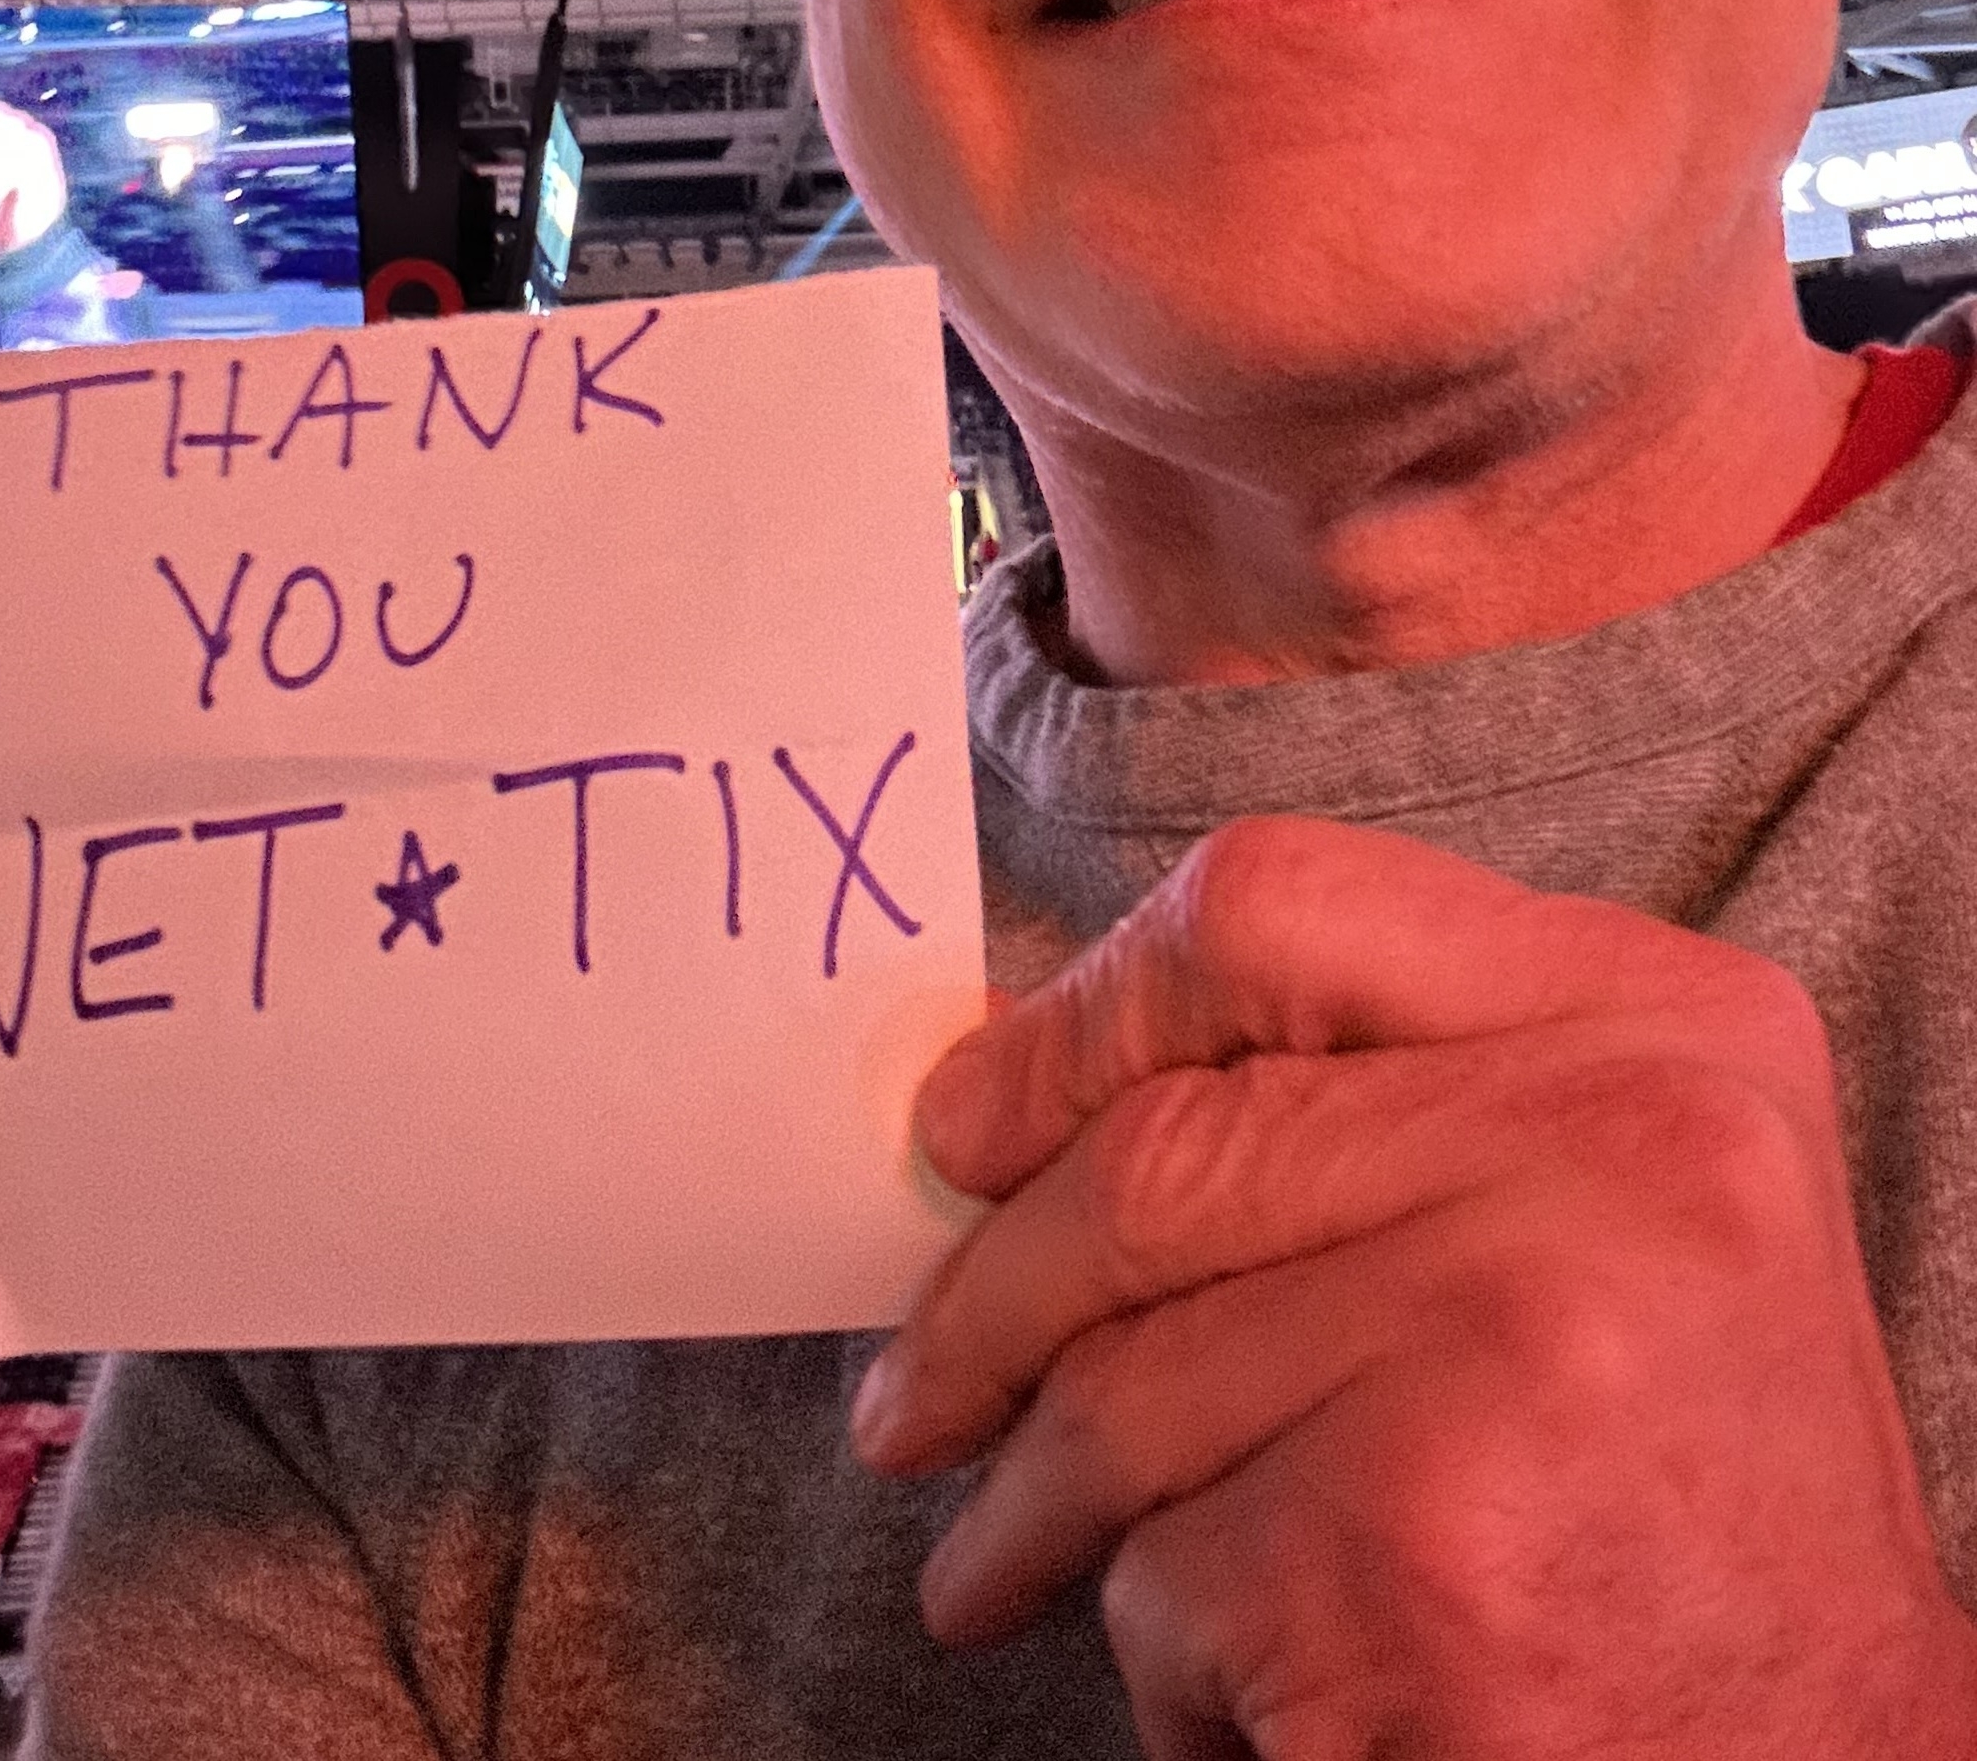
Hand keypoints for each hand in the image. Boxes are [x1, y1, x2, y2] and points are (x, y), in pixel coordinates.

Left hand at [855, 816, 1976, 1758]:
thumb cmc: (1677, 1480)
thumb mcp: (1601, 1205)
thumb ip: (1365, 1100)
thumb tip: (1007, 1096)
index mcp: (1654, 1023)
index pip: (1270, 906)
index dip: (1081, 1018)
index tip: (971, 1124)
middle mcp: (1616, 1146)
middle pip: (1157, 1157)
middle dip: (983, 1299)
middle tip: (912, 1402)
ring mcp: (1523, 1343)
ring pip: (1126, 1385)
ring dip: (1035, 1507)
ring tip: (1012, 1564)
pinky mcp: (1424, 1555)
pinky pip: (1166, 1572)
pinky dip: (1161, 1654)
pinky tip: (1243, 1687)